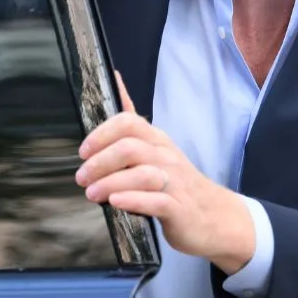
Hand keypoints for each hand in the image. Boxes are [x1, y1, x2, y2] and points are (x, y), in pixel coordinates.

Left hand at [75, 73, 255, 273]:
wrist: (214, 216)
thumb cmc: (178, 183)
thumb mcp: (157, 149)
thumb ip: (133, 124)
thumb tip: (114, 80)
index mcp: (158, 140)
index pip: (128, 123)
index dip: (101, 135)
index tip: (83, 152)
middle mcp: (167, 157)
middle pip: (129, 148)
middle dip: (99, 162)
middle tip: (82, 178)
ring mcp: (175, 182)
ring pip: (141, 175)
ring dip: (111, 183)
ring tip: (93, 194)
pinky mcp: (179, 208)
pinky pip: (156, 201)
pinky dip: (133, 200)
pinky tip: (116, 203)